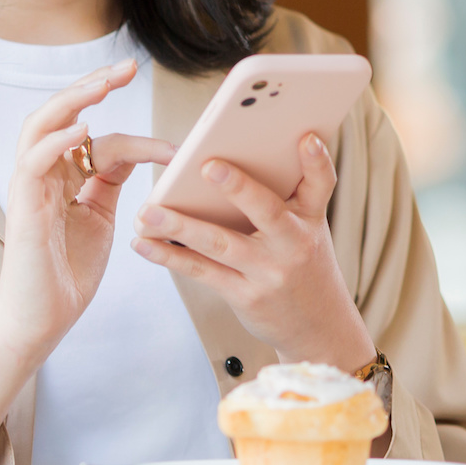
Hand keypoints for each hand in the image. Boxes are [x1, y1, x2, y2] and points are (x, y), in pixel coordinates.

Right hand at [0, 58, 173, 460]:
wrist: (41, 320)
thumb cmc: (66, 271)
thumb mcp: (100, 217)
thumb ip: (109, 182)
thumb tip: (135, 151)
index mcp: (62, 176)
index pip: (96, 138)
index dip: (133, 131)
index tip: (169, 139)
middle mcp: (42, 174)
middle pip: (59, 114)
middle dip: (92, 87)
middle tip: (127, 68)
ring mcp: (29, 188)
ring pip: (40, 127)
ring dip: (72, 100)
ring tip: (103, 85)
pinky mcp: (23, 208)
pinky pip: (33, 164)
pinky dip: (56, 142)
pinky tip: (83, 130)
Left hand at [130, 132, 374, 371]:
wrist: (318, 326)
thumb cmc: (304, 263)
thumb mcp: (308, 228)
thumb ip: (285, 196)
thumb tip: (237, 155)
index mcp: (310, 218)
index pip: (321, 183)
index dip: (316, 160)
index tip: (306, 137)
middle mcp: (294, 243)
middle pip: (267, 211)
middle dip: (239, 188)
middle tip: (208, 166)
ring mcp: (269, 272)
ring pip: (221, 243)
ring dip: (181, 226)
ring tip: (148, 212)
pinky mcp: (245, 295)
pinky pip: (203, 271)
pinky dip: (170, 256)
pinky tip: (145, 244)